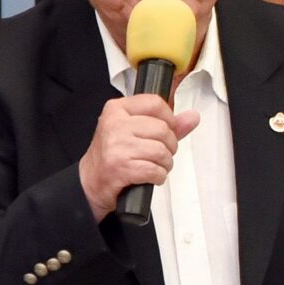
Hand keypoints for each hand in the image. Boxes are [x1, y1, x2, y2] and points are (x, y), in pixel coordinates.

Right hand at [79, 94, 198, 220]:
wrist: (90, 181)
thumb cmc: (112, 154)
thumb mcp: (134, 132)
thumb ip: (166, 124)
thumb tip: (192, 117)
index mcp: (117, 109)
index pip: (155, 103)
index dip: (169, 119)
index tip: (168, 130)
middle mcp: (115, 124)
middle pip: (163, 129)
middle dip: (169, 146)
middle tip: (161, 154)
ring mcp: (117, 146)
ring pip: (161, 151)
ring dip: (165, 164)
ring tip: (155, 166)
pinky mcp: (120, 167)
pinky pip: (155, 170)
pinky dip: (158, 176)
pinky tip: (150, 176)